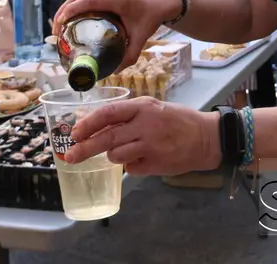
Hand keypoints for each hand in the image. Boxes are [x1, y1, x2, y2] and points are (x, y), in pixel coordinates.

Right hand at [53, 0, 177, 69]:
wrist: (159, 0)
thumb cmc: (150, 16)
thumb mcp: (141, 38)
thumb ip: (130, 56)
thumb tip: (115, 71)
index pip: (88, 1)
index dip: (71, 10)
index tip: (60, 24)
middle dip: (63, 12)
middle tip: (56, 32)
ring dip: (67, 8)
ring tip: (60, 27)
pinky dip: (74, 4)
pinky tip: (71, 18)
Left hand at [64, 97, 220, 174]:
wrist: (205, 138)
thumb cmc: (177, 120)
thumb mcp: (154, 108)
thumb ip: (129, 115)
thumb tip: (97, 125)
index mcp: (144, 107)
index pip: (109, 113)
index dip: (89, 123)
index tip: (75, 132)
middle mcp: (146, 126)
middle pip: (107, 138)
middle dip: (85, 148)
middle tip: (71, 156)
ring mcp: (150, 147)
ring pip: (116, 155)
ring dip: (112, 155)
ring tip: (125, 150)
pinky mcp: (154, 165)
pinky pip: (130, 168)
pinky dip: (131, 165)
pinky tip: (144, 157)